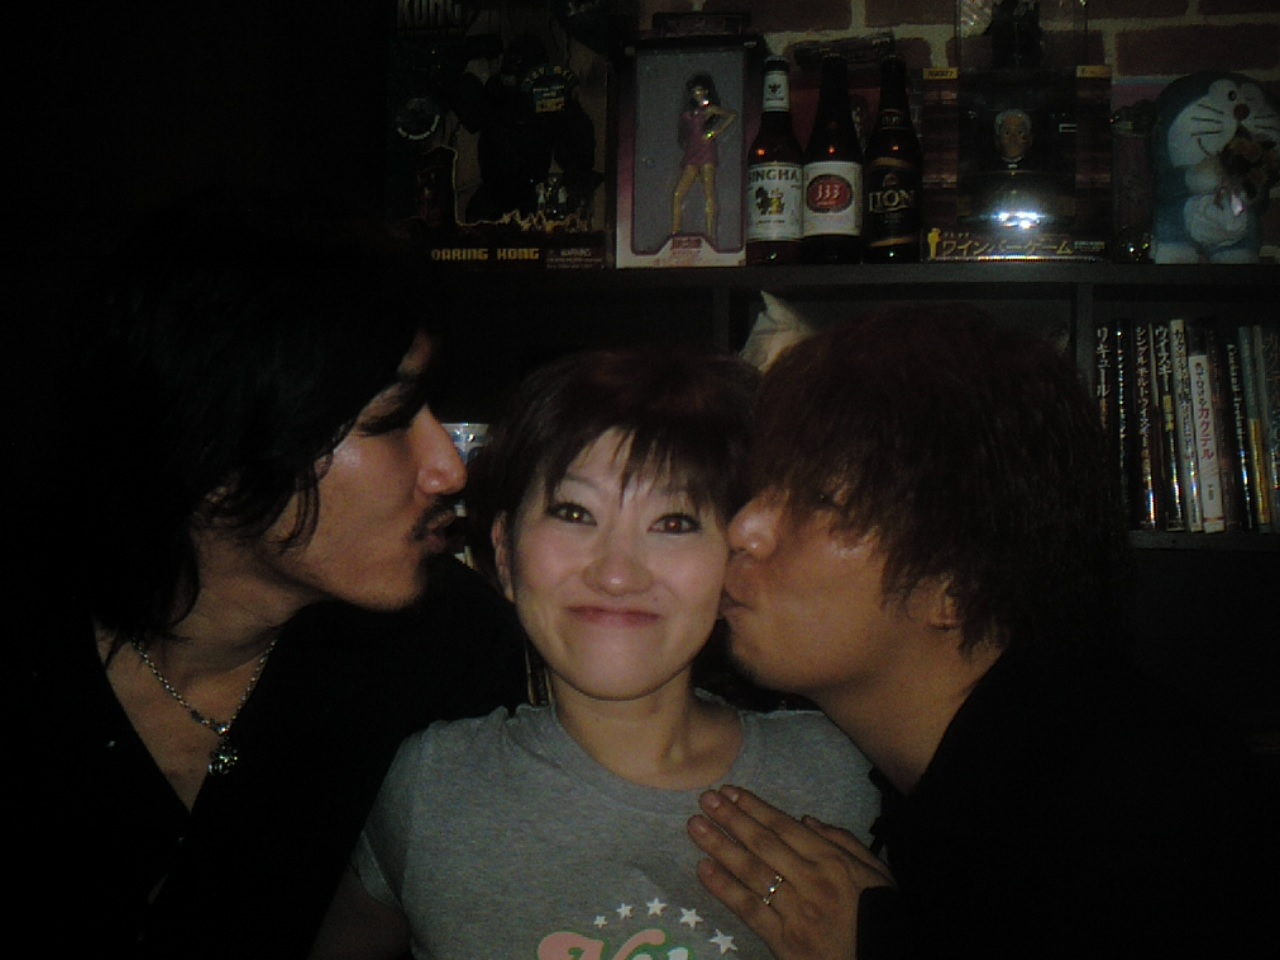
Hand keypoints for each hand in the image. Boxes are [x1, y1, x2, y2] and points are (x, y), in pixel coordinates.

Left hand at [687, 785, 893, 959]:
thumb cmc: (881, 914)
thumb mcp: (875, 870)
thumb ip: (842, 840)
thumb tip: (804, 819)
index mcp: (832, 861)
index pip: (784, 827)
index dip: (754, 807)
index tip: (729, 792)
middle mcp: (811, 881)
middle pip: (762, 843)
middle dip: (731, 819)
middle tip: (704, 800)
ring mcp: (796, 911)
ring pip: (751, 872)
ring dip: (720, 846)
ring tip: (695, 827)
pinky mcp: (785, 941)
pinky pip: (749, 910)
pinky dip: (724, 889)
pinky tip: (704, 870)